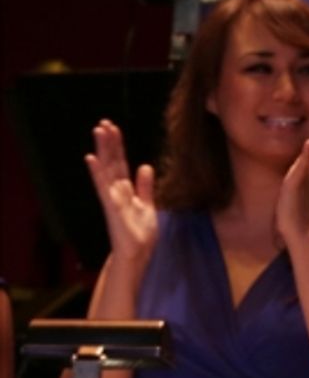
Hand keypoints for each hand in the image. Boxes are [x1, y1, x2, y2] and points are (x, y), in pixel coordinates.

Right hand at [85, 119, 156, 261]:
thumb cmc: (140, 233)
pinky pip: (103, 187)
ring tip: (98, 131)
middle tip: (104, 122)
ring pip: (106, 169)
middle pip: (112, 162)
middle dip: (109, 143)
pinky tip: (91, 158)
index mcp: (126, 190)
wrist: (137, 254)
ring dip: (102, 150)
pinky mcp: (111, 207)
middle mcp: (116, 190)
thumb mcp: (148, 205)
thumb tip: (145, 166)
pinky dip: (97, 172)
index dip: (118, 146)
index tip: (114, 128)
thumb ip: (145, 186)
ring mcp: (112, 198)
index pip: (121, 163)